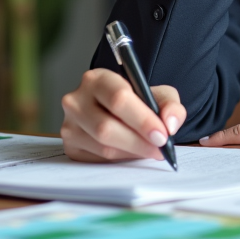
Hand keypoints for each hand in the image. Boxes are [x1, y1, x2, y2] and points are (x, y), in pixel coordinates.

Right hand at [60, 68, 185, 162]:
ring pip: (103, 146)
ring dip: (132, 152)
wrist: (119, 113)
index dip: (142, 119)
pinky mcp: (70, 146)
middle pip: (106, 127)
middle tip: (160, 148)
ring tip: (151, 151)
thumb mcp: (159, 95)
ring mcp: (69, 125)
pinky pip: (98, 159)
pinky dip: (121, 159)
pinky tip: (133, 153)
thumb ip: (170, 105)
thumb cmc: (138, 102)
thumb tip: (170, 123)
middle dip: (139, 141)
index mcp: (97, 79)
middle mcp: (76, 100)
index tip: (162, 134)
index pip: (118, 99)